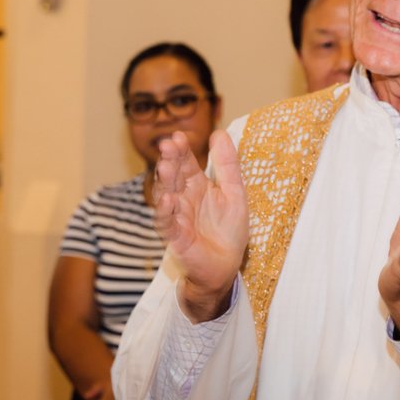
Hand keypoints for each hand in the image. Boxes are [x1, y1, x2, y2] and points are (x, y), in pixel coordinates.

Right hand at [154, 130, 247, 321]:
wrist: (226, 266)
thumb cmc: (228, 230)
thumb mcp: (234, 193)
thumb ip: (227, 165)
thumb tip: (219, 133)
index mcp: (196, 185)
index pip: (185, 163)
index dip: (182, 150)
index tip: (179, 136)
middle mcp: (182, 198)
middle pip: (172, 175)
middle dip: (169, 160)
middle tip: (168, 145)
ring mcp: (176, 217)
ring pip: (165, 195)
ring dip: (164, 181)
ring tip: (165, 166)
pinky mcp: (175, 237)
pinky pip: (167, 223)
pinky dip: (166, 212)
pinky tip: (168, 199)